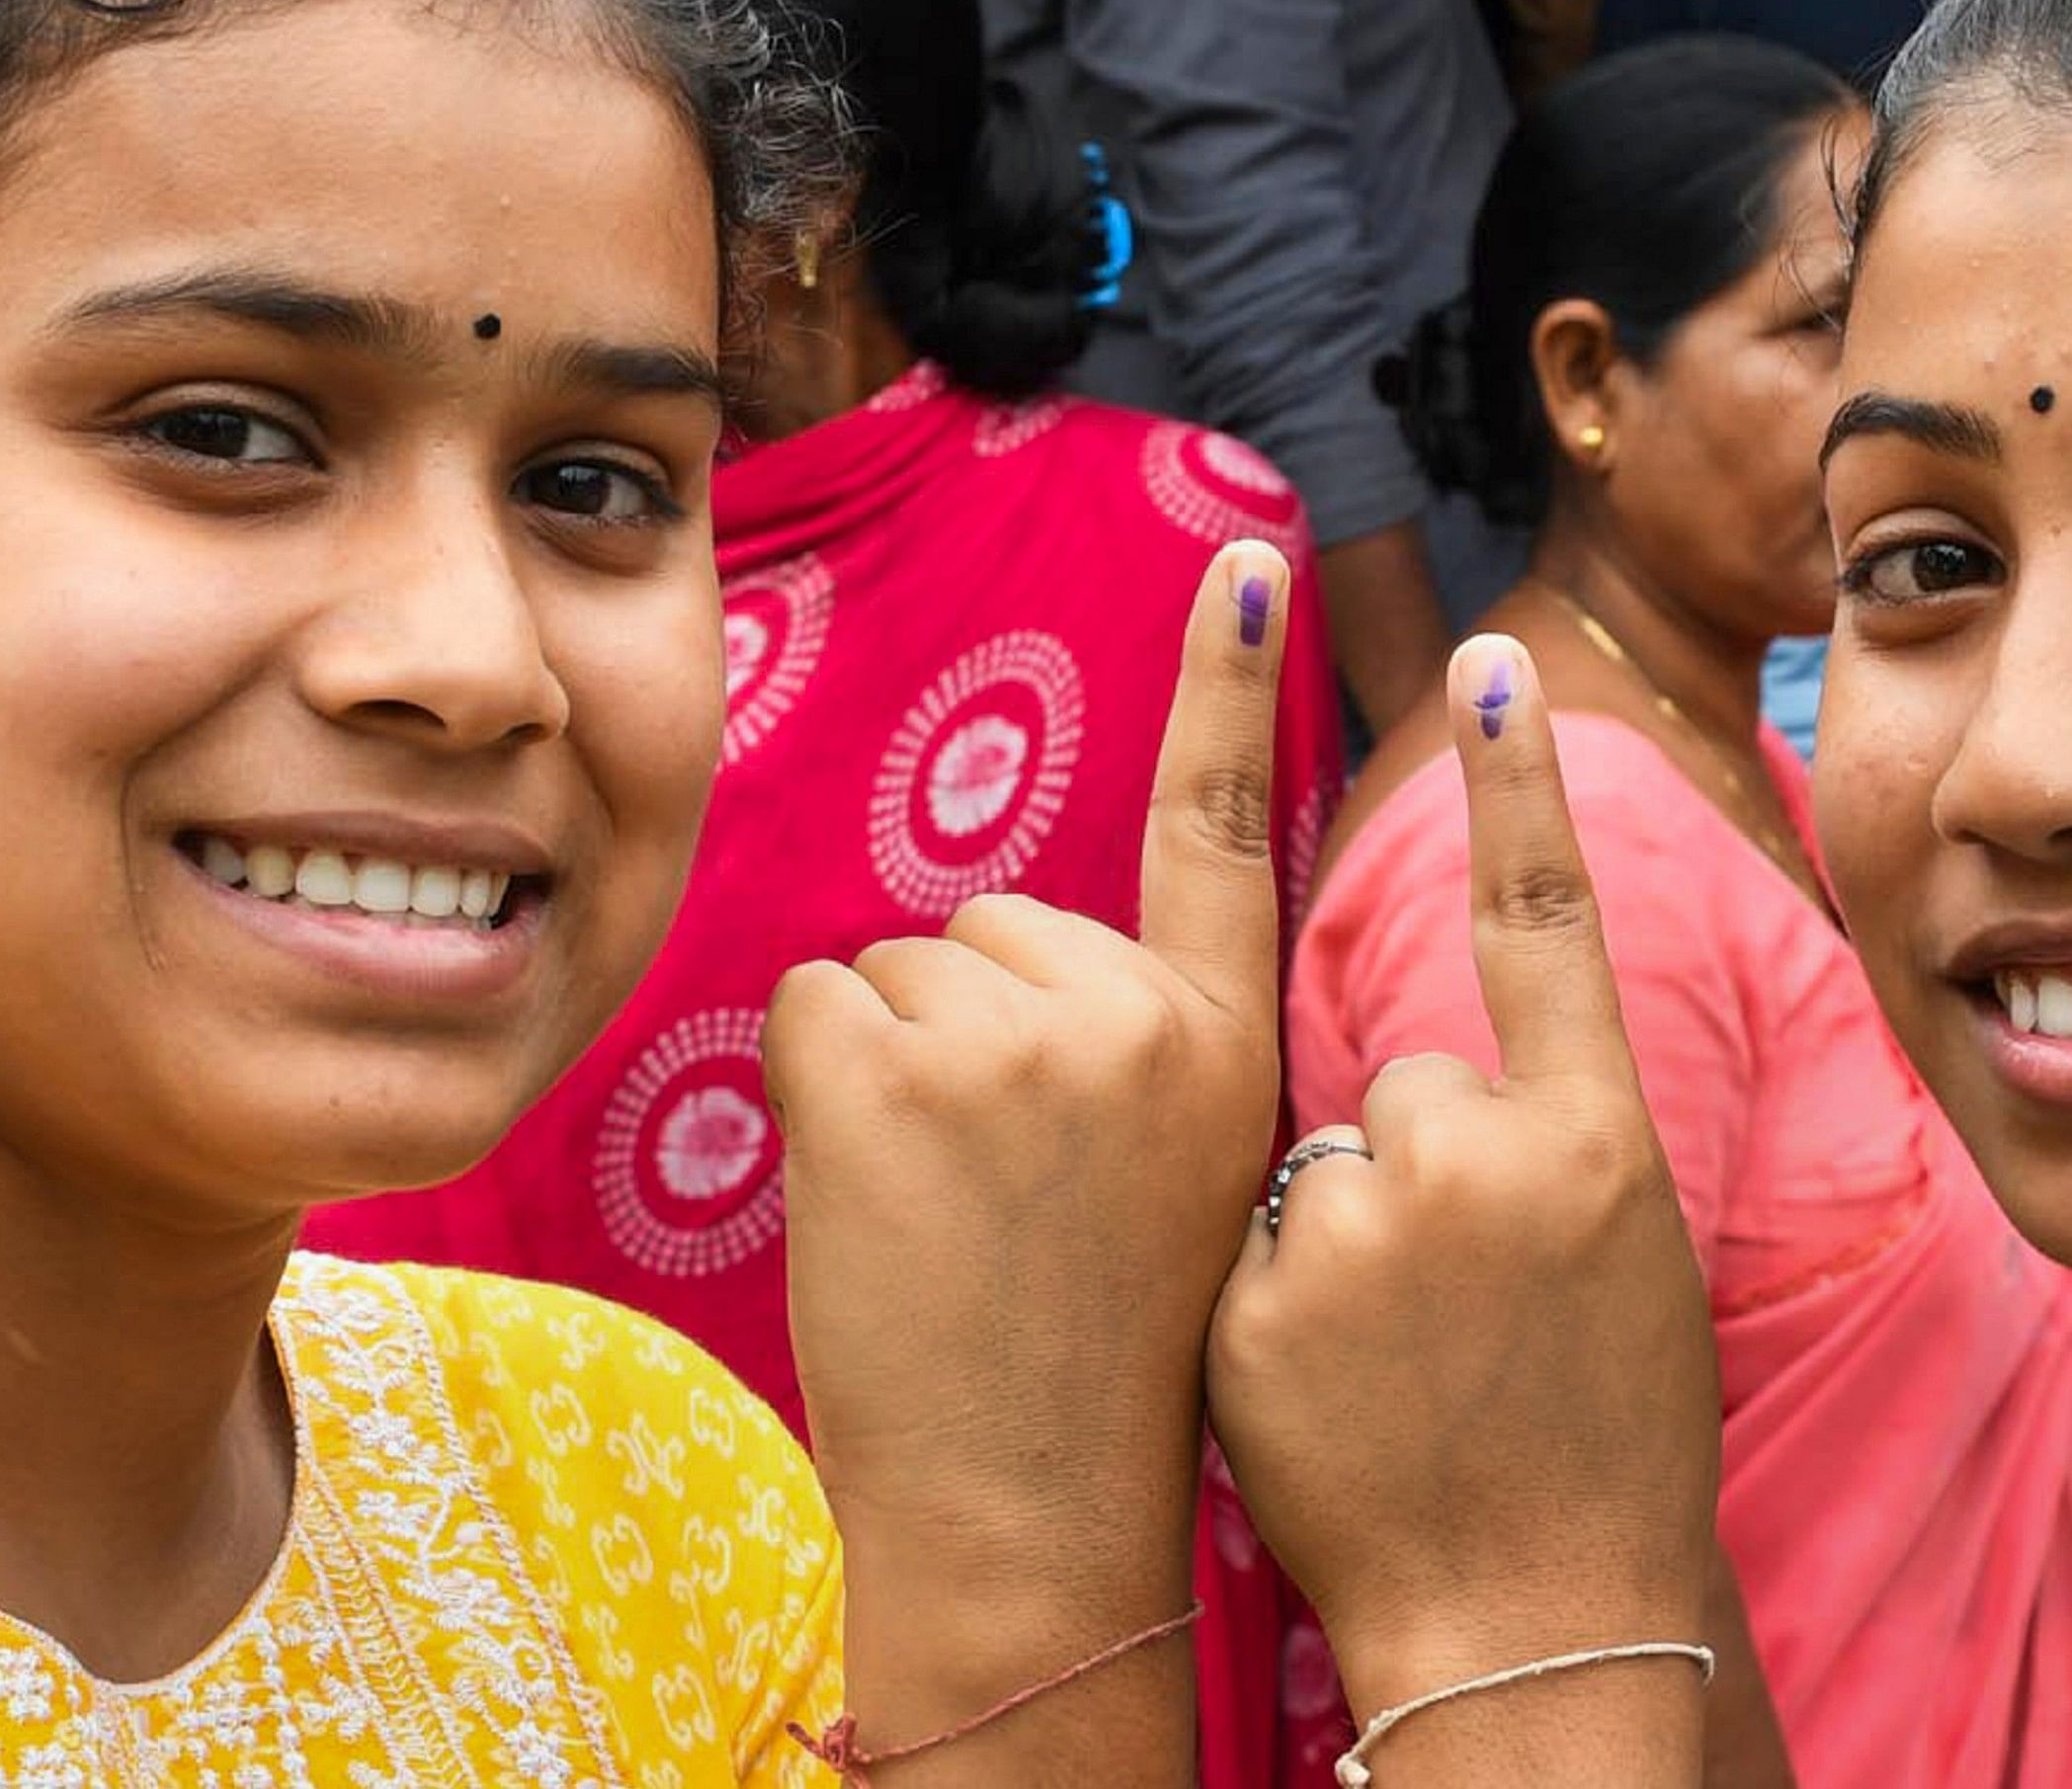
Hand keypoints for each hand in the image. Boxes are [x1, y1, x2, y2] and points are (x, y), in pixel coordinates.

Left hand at [767, 539, 1294, 1772]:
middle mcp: (1136, 1012)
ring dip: (894, 1073)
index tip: (1254, 553)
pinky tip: (879, 1201)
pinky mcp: (889, 1064)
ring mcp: (1014, 1034)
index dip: (1235, 679)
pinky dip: (821, 1095)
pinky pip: (817, 1009)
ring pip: (897, 971)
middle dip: (972, 1028)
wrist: (1032, 1518)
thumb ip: (1129, 1042)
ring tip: (950, 1213)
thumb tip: (1010, 952)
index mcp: (1222, 1040)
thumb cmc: (1087, 1358)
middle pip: (998, 921)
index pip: (1229, 822)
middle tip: (1002, 1191)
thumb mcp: (1176, 1173)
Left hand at [1207, 634, 1721, 1719]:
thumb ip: (1539, 1145)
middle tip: (1433, 1315)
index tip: (1493, 652)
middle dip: (1373, 1166)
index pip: (1548, 918)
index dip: (1519, 784)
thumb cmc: (1592, 1456)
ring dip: (1305, 1233)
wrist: (1534, 1631)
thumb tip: (1445, 1075)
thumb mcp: (1618, 1267)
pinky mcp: (1253, 1294)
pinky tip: (1310, 1395)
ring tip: (1377, 1370)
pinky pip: (1239, 1242)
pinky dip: (1255, 1305)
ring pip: (1295, 1153)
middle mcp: (1483, 1153)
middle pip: (1379, 1073)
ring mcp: (1362, 1222)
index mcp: (1598, 1140)